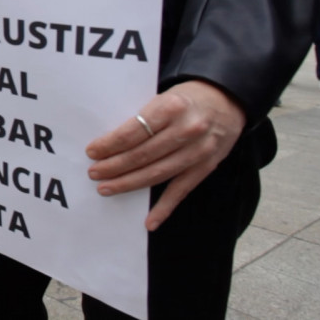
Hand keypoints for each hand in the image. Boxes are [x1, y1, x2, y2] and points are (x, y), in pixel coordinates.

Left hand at [86, 80, 245, 230]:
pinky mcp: (206, 167)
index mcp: (171, 107)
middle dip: (114, 166)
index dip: (111, 144)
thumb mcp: (163, 97)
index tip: (92, 151)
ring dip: (129, 184)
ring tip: (106, 188)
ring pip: (157, 174)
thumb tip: (110, 142)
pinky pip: (181, 191)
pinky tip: (149, 222)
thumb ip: (143, 118)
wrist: (227, 100)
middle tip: (94, 173)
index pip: (134, 131)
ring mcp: (198, 151)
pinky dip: (164, 208)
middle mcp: (187, 130)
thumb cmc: (186, 99)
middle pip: (143, 154)